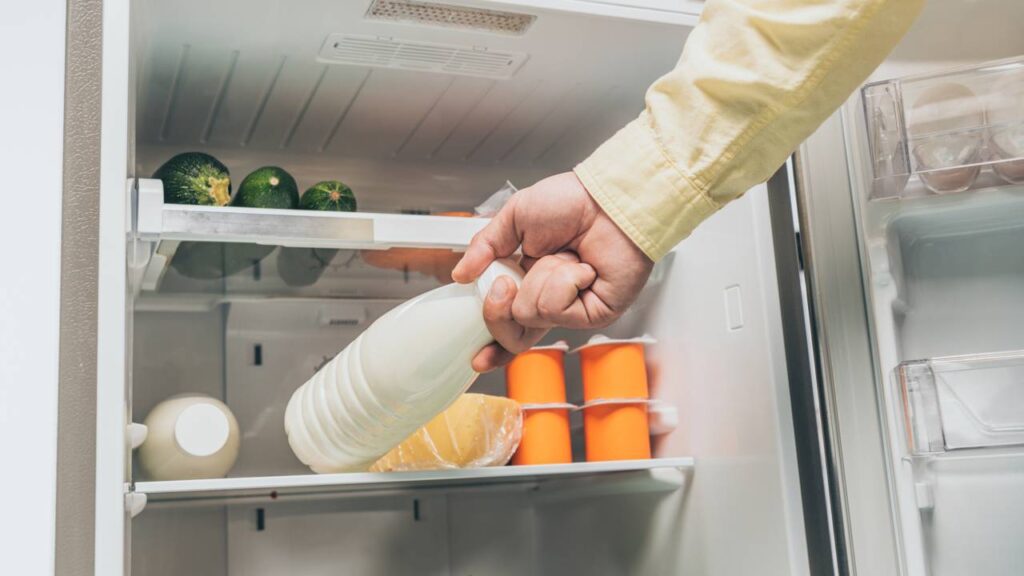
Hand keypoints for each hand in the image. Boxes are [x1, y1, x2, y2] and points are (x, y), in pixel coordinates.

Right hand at [452, 172, 653, 371]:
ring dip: (539, 280)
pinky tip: (581, 267)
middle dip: (498, 309)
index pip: (508, 324)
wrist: (607, 199)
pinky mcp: (594, 314)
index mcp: (529, 282)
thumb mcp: (514, 217)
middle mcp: (549, 301)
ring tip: (562, 258)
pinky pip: (556, 309)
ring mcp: (572, 310)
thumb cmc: (573, 201)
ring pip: (529, 316)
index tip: (476, 359)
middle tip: (504, 282)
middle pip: (512, 335)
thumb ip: (484, 246)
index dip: (493, 346)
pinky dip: (562, 282)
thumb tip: (460, 274)